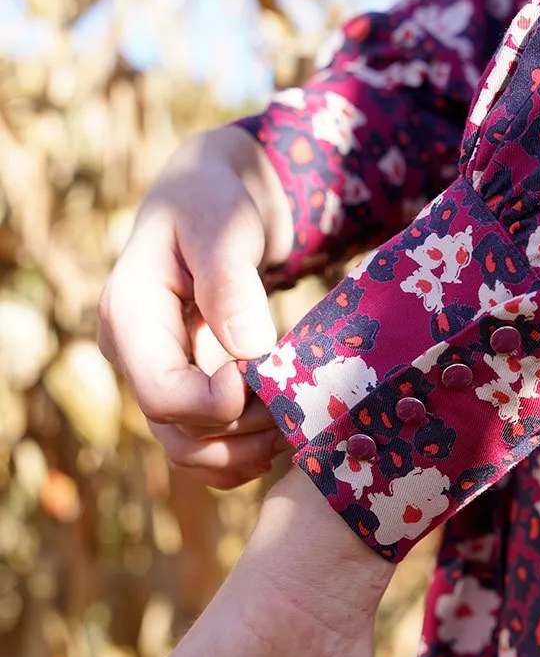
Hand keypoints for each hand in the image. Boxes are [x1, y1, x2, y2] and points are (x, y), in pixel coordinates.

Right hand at [97, 126, 294, 487]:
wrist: (211, 202)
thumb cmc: (213, 202)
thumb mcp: (221, 224)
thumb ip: (229, 281)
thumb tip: (248, 351)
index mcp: (128, 316)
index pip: (161, 394)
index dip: (218, 404)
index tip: (268, 374)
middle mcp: (135, 359)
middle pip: (179, 436)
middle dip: (245, 429)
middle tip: (296, 401)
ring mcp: (160, 380)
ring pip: (194, 454)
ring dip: (249, 452)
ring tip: (296, 418)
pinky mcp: (188, 392)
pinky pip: (210, 449)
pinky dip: (248, 453)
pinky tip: (285, 426)